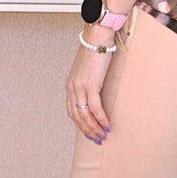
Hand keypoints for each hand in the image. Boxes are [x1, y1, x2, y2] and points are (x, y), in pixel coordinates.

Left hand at [66, 23, 115, 142]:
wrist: (97, 38)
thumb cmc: (95, 51)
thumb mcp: (87, 70)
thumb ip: (88, 82)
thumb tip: (96, 93)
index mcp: (70, 86)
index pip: (72, 111)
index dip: (80, 125)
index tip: (89, 133)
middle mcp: (72, 88)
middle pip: (77, 117)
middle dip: (87, 130)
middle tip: (97, 139)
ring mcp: (80, 87)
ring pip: (85, 115)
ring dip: (94, 128)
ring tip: (103, 136)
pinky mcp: (90, 85)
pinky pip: (95, 108)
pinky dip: (101, 119)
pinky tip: (107, 126)